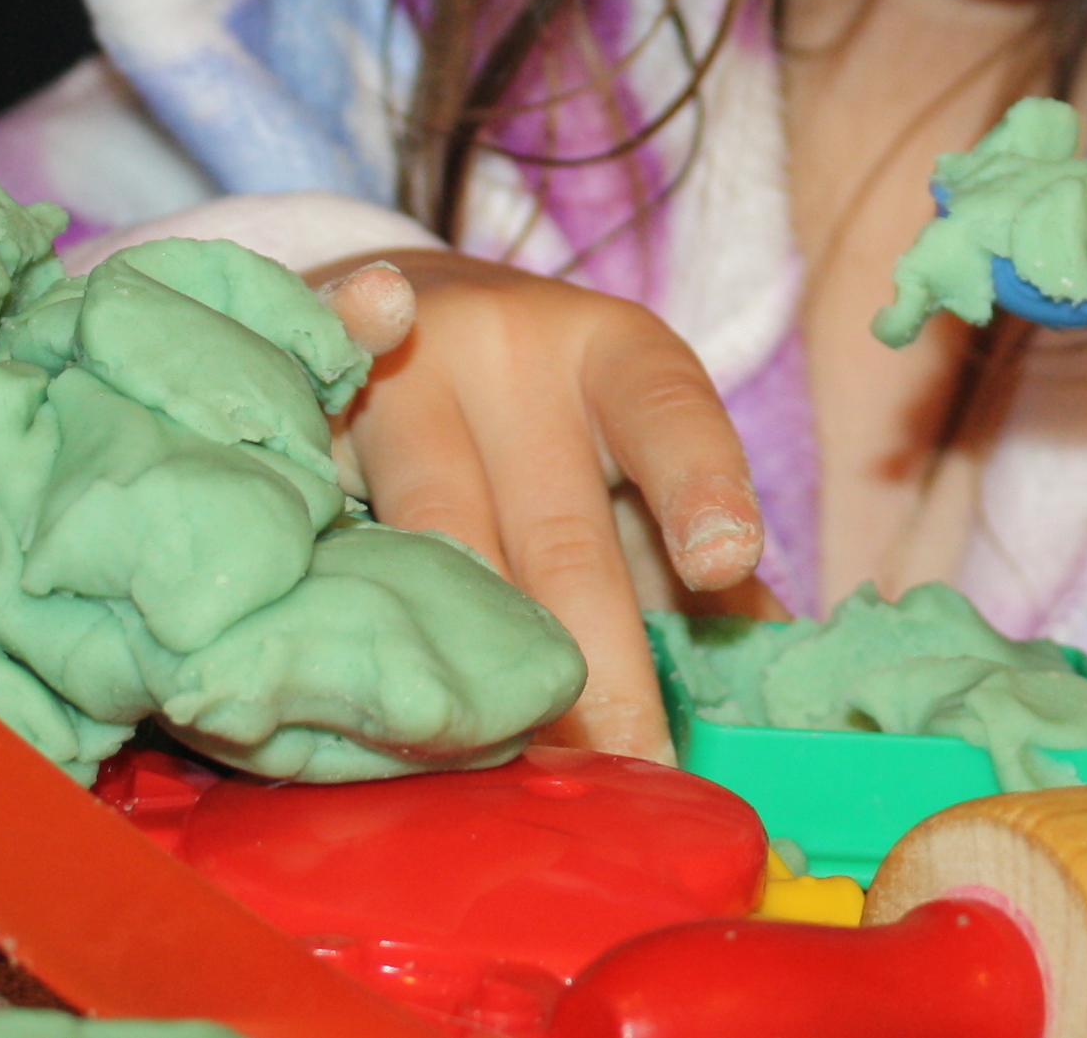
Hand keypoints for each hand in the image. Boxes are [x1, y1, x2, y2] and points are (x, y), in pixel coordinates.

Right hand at [312, 250, 762, 759]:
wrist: (390, 306)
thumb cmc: (543, 413)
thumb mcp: (632, 446)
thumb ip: (700, 552)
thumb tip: (784, 678)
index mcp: (614, 352)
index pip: (669, 414)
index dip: (699, 486)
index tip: (726, 562)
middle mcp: (504, 351)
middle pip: (559, 534)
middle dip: (599, 676)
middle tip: (633, 779)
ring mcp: (393, 389)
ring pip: (441, 553)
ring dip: (480, 671)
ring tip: (514, 771)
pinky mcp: (303, 433)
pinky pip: (340, 551)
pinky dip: (364, 628)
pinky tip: (374, 691)